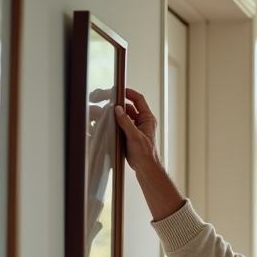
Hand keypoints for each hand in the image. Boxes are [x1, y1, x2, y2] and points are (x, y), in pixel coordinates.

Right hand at [114, 87, 185, 221]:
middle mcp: (142, 122)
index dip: (129, 93)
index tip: (120, 90)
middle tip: (110, 102)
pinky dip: (115, 123)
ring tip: (108, 113)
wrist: (145, 167)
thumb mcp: (134, 135)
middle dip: (120, 104)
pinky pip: (122, 125)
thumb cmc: (145, 153)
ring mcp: (136, 128)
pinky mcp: (130, 135)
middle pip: (130, 107)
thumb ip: (126, 121)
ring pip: (125, 116)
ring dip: (117, 114)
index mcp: (147, 119)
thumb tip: (118, 109)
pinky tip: (109, 124)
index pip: (139, 100)